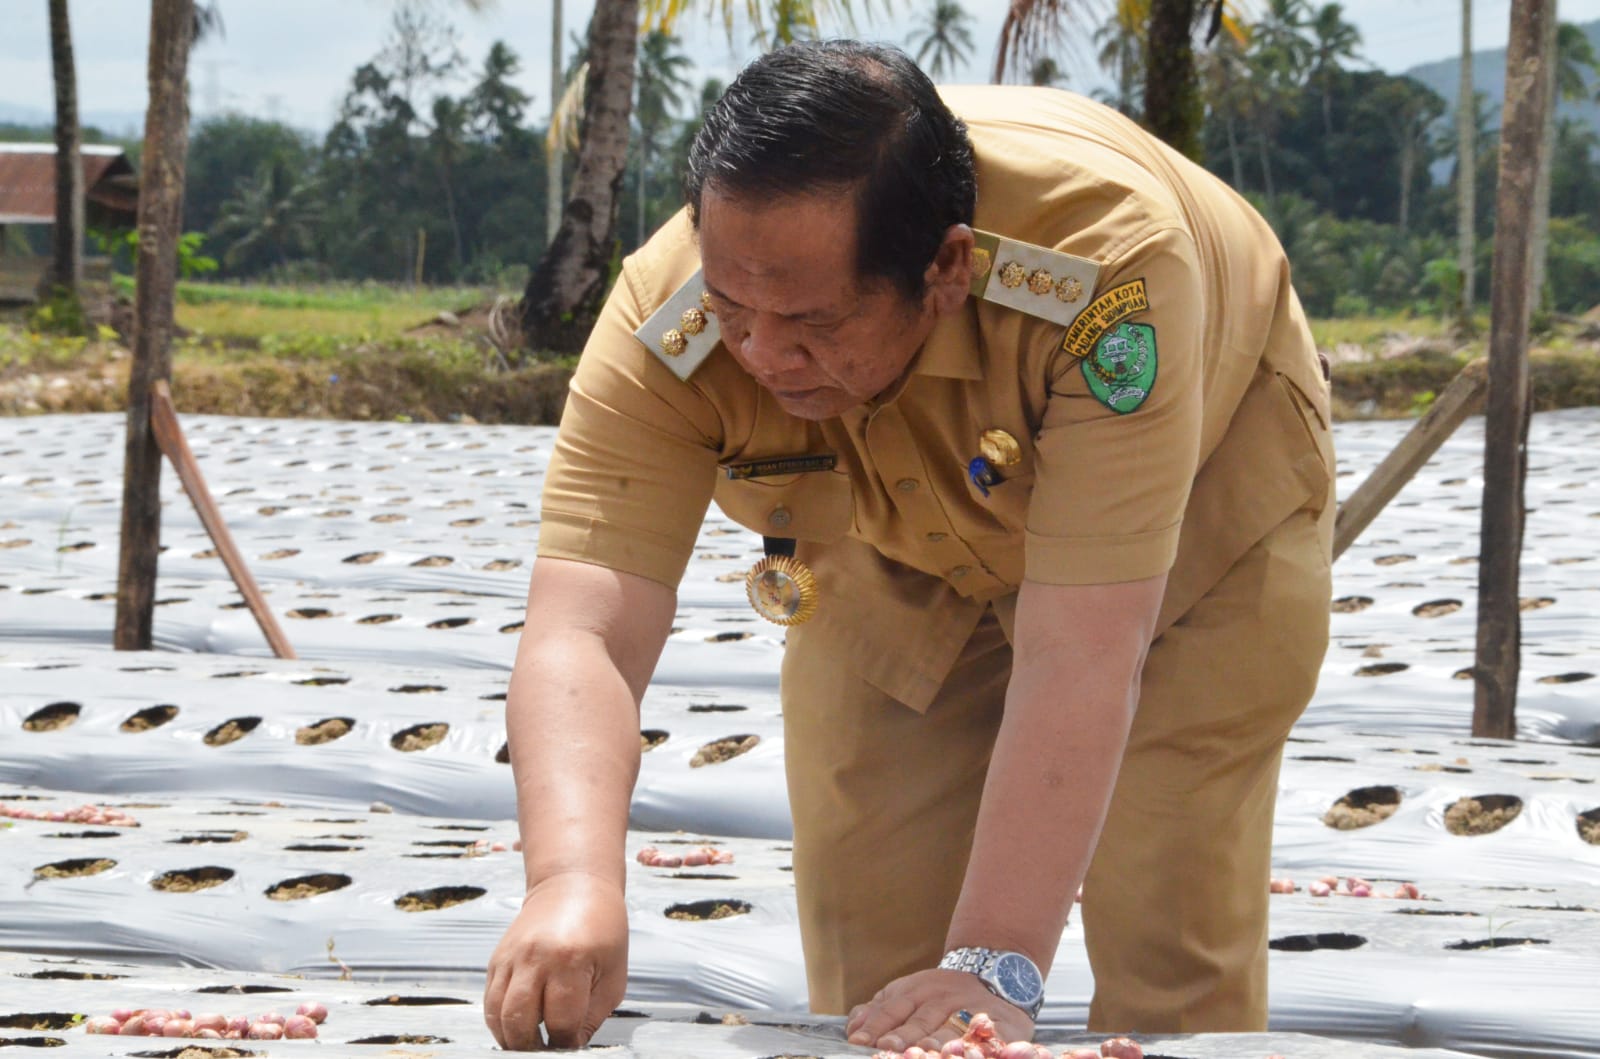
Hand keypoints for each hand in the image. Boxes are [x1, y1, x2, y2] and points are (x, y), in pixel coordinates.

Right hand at [483, 871, 628, 1050]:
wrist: (573, 885)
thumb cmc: (602, 928)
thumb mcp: (613, 973)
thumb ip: (593, 1015)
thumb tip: (573, 1047)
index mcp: (571, 960)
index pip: (561, 1021)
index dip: (567, 1043)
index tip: (572, 1047)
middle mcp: (536, 957)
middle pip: (521, 1022)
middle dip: (533, 1049)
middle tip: (547, 1051)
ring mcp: (512, 957)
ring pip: (498, 1015)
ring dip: (512, 1039)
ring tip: (531, 1046)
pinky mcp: (498, 958)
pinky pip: (490, 1000)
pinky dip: (500, 1021)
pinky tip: (518, 1028)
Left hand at [844, 968, 1033, 1052]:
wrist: (995, 972)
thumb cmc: (940, 995)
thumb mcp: (907, 993)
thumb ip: (880, 1011)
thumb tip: (853, 1028)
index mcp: (918, 990)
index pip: (893, 1009)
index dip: (876, 1025)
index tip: (859, 1040)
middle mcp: (945, 998)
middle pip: (922, 1020)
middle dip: (905, 1036)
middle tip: (888, 1047)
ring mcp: (974, 1009)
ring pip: (954, 1027)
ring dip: (939, 1040)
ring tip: (925, 1051)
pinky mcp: (1004, 1023)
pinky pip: (993, 1034)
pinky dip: (981, 1043)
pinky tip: (967, 1050)